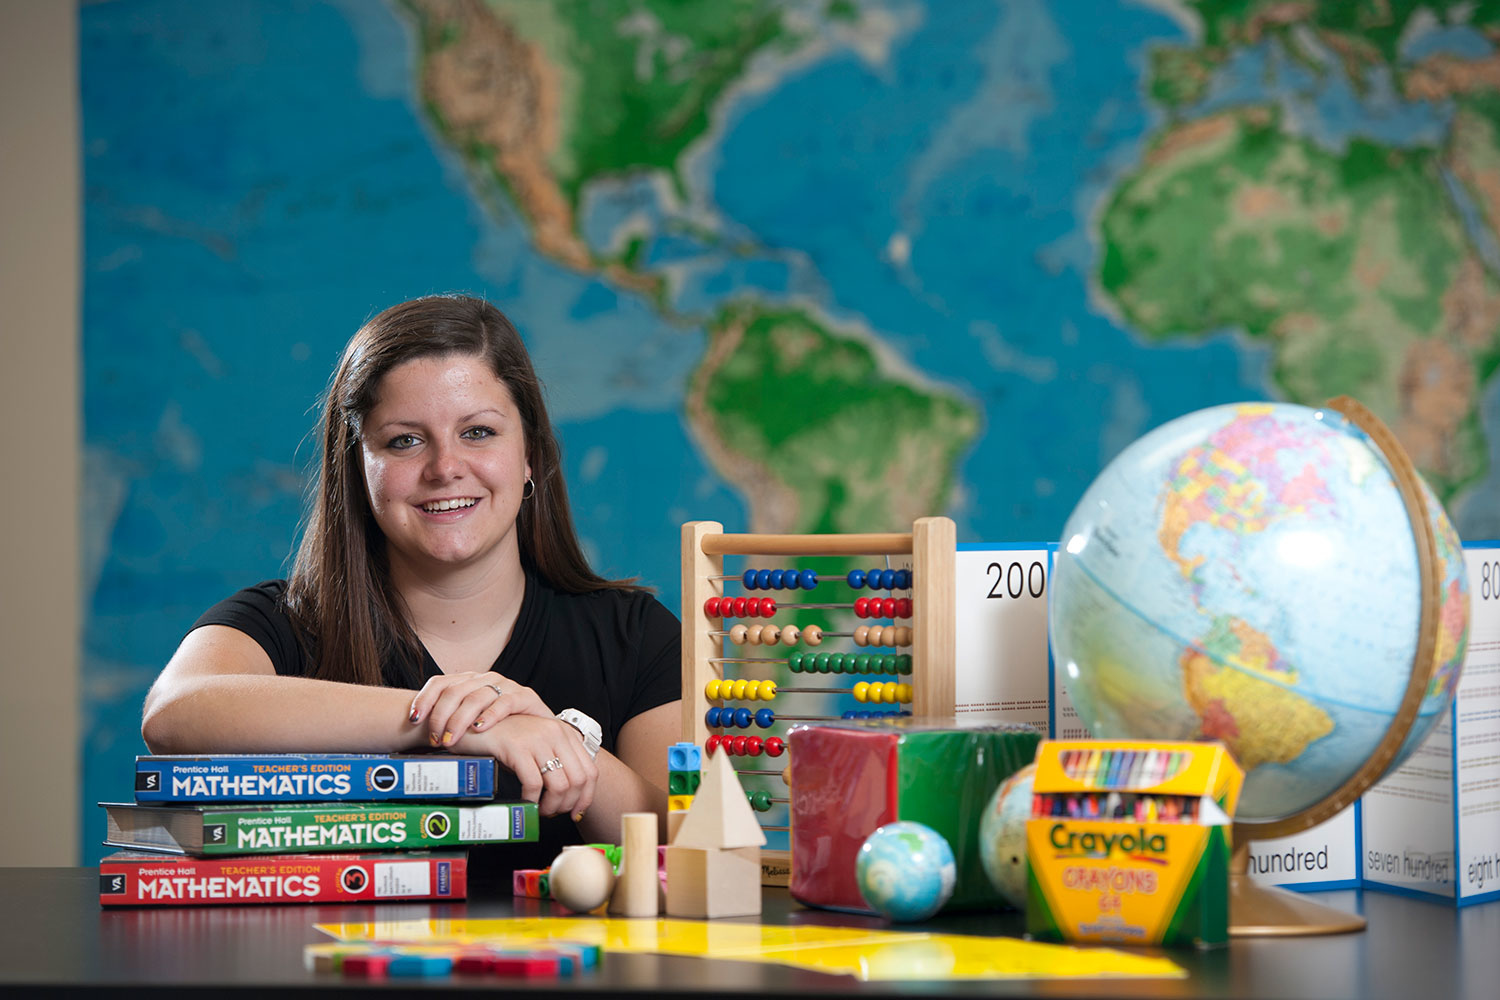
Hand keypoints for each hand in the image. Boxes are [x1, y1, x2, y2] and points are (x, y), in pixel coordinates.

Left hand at [408, 671, 551, 748]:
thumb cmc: (501, 728)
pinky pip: (504, 702)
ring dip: (459, 720)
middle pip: (454, 692)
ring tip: (451, 739)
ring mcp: (505, 686)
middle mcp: (484, 679)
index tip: (414, 720)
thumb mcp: (471, 721)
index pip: (439, 683)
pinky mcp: (524, 696)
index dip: (424, 699)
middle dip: (440, 717)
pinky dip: (490, 715)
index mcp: (468, 681)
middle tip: (435, 739)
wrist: (539, 729)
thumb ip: (450, 722)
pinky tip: (480, 727)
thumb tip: (419, 738)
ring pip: (475, 697)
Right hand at [456, 714, 597, 819]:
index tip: (576, 813)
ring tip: (539, 810)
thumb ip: (554, 761)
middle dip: (568, 804)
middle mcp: (555, 733)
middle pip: (578, 781)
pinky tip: (525, 802)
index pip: (590, 771)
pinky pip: (533, 783)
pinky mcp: (517, 747)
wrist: (474, 724)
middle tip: (552, 813)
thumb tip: (568, 797)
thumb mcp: (536, 746)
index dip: (585, 797)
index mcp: (564, 733)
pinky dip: (531, 799)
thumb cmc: (505, 740)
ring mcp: (537, 739)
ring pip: (560, 785)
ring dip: (551, 806)